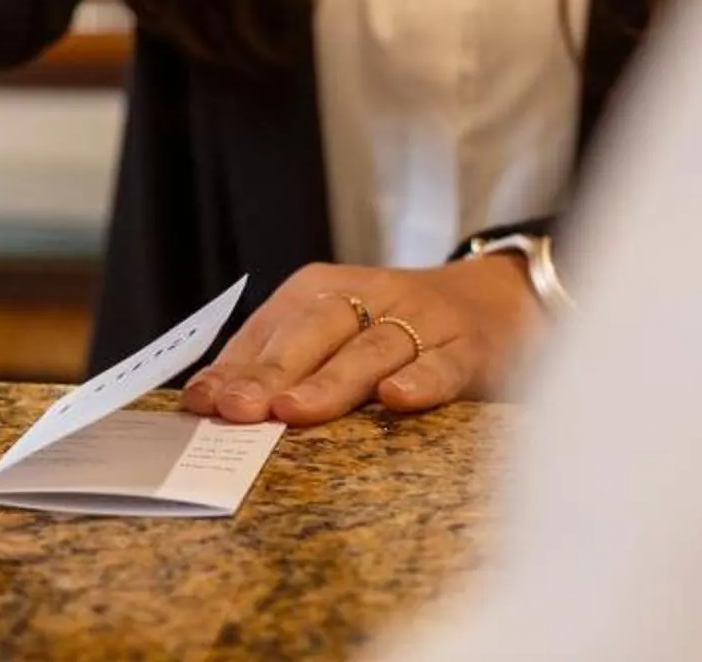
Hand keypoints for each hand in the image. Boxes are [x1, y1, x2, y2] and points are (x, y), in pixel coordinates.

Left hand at [178, 256, 548, 426]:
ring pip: (371, 348)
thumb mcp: (337, 331)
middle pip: (316, 329)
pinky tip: (396, 399)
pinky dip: (420, 380)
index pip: (271, 326)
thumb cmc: (396, 327)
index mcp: (325, 289)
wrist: (500, 301)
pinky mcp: (469, 348)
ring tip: (294, 411)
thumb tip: (208, 401)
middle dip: (273, 370)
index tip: (201, 402)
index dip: (235, 365)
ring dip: (331, 380)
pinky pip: (443, 364)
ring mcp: (422, 321)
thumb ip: (280, 362)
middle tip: (240, 409)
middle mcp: (370, 297)